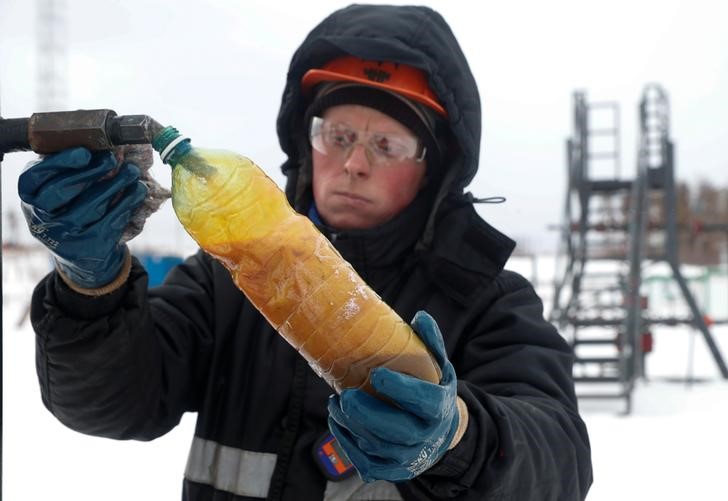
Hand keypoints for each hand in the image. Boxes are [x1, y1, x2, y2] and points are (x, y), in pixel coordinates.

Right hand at [18, 147, 146, 289]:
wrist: (80, 248)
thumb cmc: (70, 205)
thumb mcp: (59, 185)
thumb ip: (68, 166)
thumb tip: (98, 141)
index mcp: (30, 196)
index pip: (35, 177)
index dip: (60, 163)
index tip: (85, 152)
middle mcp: (42, 218)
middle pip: (61, 191)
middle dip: (90, 172)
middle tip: (112, 158)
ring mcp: (65, 235)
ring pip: (90, 206)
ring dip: (115, 184)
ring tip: (131, 170)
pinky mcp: (90, 244)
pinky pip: (110, 220)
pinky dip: (127, 202)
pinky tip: (138, 189)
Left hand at [327, 311, 463, 481]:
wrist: (440, 434)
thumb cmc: (433, 392)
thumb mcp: (439, 367)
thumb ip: (430, 343)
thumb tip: (420, 316)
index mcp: (438, 409)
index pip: (422, 401)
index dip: (400, 389)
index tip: (377, 374)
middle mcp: (424, 437)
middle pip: (394, 430)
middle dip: (366, 413)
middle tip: (346, 395)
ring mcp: (407, 457)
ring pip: (375, 446)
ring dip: (350, 426)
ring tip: (335, 404)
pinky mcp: (391, 469)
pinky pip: (365, 462)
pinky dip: (346, 443)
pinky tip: (337, 422)